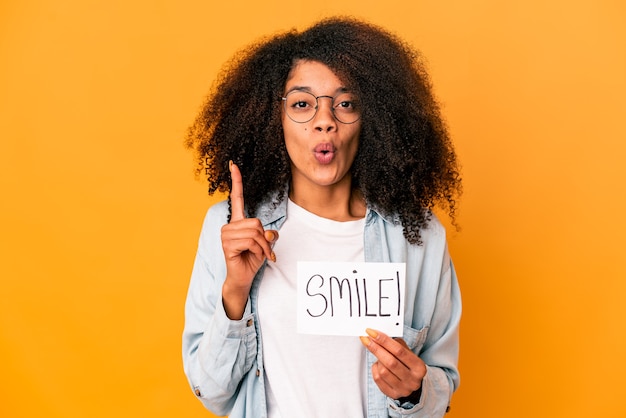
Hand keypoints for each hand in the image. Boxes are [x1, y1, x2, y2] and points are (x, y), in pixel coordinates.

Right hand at [220, 161, 277, 318]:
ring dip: (263, 246)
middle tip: (264, 250)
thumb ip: (269, 235)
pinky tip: (252, 256)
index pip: (237, 198)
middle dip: (265, 238)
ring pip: (255, 232)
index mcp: (238, 221)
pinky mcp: (227, 244)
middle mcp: (230, 225)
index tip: (233, 164)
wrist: (243, 277)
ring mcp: (226, 235)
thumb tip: (268, 234)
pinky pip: (250, 242)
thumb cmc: (253, 258)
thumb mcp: (266, 244)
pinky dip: (258, 251)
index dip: (236, 181)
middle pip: (256, 222)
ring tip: (259, 254)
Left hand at [360, 328, 425, 399]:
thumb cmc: (407, 365)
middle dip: (376, 348)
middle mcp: (412, 380)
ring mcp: (403, 389)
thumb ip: (397, 344)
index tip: (371, 332)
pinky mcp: (393, 394)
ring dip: (377, 361)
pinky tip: (378, 365)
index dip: (384, 340)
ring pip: (382, 371)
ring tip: (379, 356)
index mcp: (419, 367)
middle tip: (366, 339)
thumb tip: (379, 335)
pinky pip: (378, 379)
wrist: (411, 384)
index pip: (399, 351)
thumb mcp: (408, 353)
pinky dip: (375, 369)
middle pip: (390, 362)